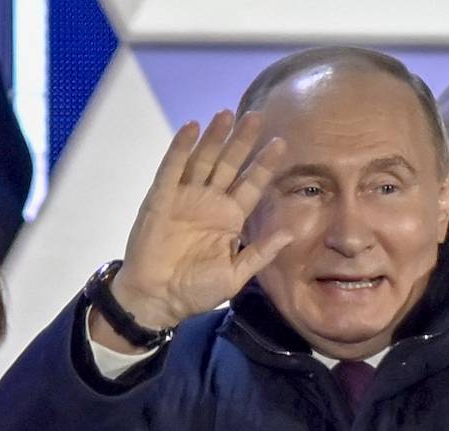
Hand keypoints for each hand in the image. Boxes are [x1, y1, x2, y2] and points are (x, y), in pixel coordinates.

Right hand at [95, 110, 292, 341]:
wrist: (158, 298)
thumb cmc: (195, 290)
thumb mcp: (235, 275)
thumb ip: (260, 253)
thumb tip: (290, 233)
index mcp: (230, 219)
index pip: (251, 185)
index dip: (264, 165)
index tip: (281, 143)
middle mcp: (210, 203)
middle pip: (230, 165)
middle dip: (243, 141)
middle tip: (257, 117)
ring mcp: (185, 198)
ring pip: (203, 160)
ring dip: (215, 137)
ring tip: (228, 114)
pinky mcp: (161, 198)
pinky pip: (172, 168)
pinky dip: (181, 147)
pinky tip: (192, 127)